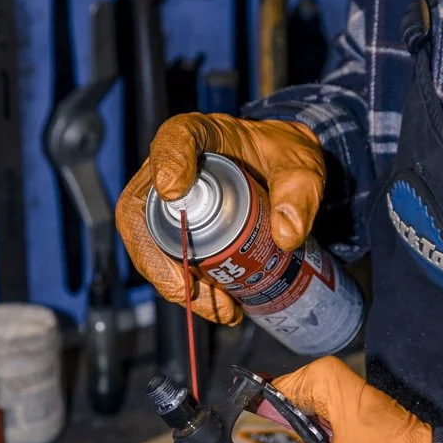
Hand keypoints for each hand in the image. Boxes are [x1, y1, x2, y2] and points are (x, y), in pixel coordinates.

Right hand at [116, 113, 324, 324]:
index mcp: (198, 134)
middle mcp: (170, 170)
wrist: (282, 175)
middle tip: (189, 289)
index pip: (173, 139)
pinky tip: (221, 308)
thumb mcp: (302, 165)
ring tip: (219, 308)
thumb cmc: (283, 158)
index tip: (174, 190)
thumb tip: (285, 236)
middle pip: (140, 211)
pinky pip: (170, 264)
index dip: (167, 163)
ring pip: (151, 248)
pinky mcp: (176, 234)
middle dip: (159, 258)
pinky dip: (192, 292)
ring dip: (177, 285)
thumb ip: (300, 192)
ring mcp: (167, 206)